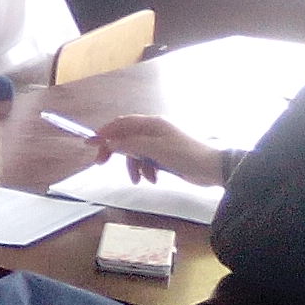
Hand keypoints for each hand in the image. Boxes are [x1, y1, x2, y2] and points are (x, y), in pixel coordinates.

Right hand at [91, 116, 223, 185]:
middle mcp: (154, 131)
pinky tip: (152, 180)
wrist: (214, 169)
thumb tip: (108, 142)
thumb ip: (130, 145)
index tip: (90, 144)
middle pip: (126, 138)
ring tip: (138, 180)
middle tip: (101, 164)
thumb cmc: (185, 154)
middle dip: (116, 151)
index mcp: (151, 124)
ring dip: (133, 166)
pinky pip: (147, 161)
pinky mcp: (166, 156)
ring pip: (136, 152)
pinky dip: (146, 170)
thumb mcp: (154, 150)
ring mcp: (160, 144)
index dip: (105, 132)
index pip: (121, 124)